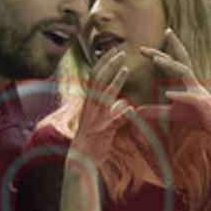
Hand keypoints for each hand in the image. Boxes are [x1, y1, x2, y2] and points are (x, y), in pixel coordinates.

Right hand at [71, 47, 131, 167]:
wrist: (80, 160)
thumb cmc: (91, 141)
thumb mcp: (102, 122)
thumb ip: (113, 112)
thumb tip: (123, 103)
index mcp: (90, 102)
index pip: (96, 76)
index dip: (104, 62)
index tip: (114, 50)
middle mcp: (92, 107)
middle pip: (99, 80)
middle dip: (109, 64)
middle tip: (121, 52)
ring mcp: (97, 118)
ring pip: (105, 95)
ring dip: (115, 81)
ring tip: (126, 69)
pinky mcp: (103, 131)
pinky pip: (113, 121)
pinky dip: (121, 114)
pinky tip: (130, 108)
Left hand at [140, 29, 210, 139]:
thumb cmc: (199, 117)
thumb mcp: (173, 115)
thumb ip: (155, 111)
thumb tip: (137, 110)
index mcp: (185, 82)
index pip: (171, 64)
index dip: (158, 55)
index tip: (142, 49)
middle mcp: (192, 82)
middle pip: (180, 59)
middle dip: (170, 45)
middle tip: (154, 40)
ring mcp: (197, 91)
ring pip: (184, 72)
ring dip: (170, 65)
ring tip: (156, 60)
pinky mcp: (202, 104)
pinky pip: (190, 97)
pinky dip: (179, 95)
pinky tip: (168, 94)